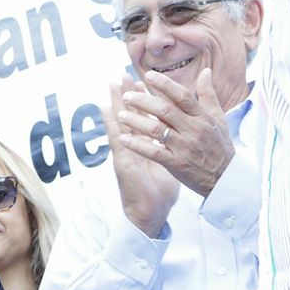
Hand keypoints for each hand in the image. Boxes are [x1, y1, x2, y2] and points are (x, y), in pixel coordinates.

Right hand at [104, 76, 178, 237]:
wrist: (150, 214)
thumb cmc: (159, 192)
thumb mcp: (170, 164)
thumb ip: (172, 147)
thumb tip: (182, 134)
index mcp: (147, 146)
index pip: (145, 117)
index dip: (145, 99)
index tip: (144, 81)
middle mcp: (134, 147)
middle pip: (131, 115)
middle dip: (128, 95)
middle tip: (124, 74)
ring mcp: (127, 153)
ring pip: (121, 123)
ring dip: (116, 102)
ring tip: (112, 83)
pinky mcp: (124, 162)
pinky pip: (118, 140)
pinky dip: (112, 124)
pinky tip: (107, 109)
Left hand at [113, 67, 234, 197]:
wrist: (226, 178)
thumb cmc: (220, 145)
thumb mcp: (218, 118)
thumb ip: (208, 95)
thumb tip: (205, 71)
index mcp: (202, 117)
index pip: (182, 96)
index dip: (165, 84)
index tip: (147, 75)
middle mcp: (193, 130)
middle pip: (165, 111)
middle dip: (144, 101)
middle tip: (126, 95)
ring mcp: (184, 147)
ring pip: (157, 131)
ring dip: (137, 121)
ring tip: (120, 114)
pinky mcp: (177, 164)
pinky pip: (154, 153)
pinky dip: (138, 145)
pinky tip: (124, 138)